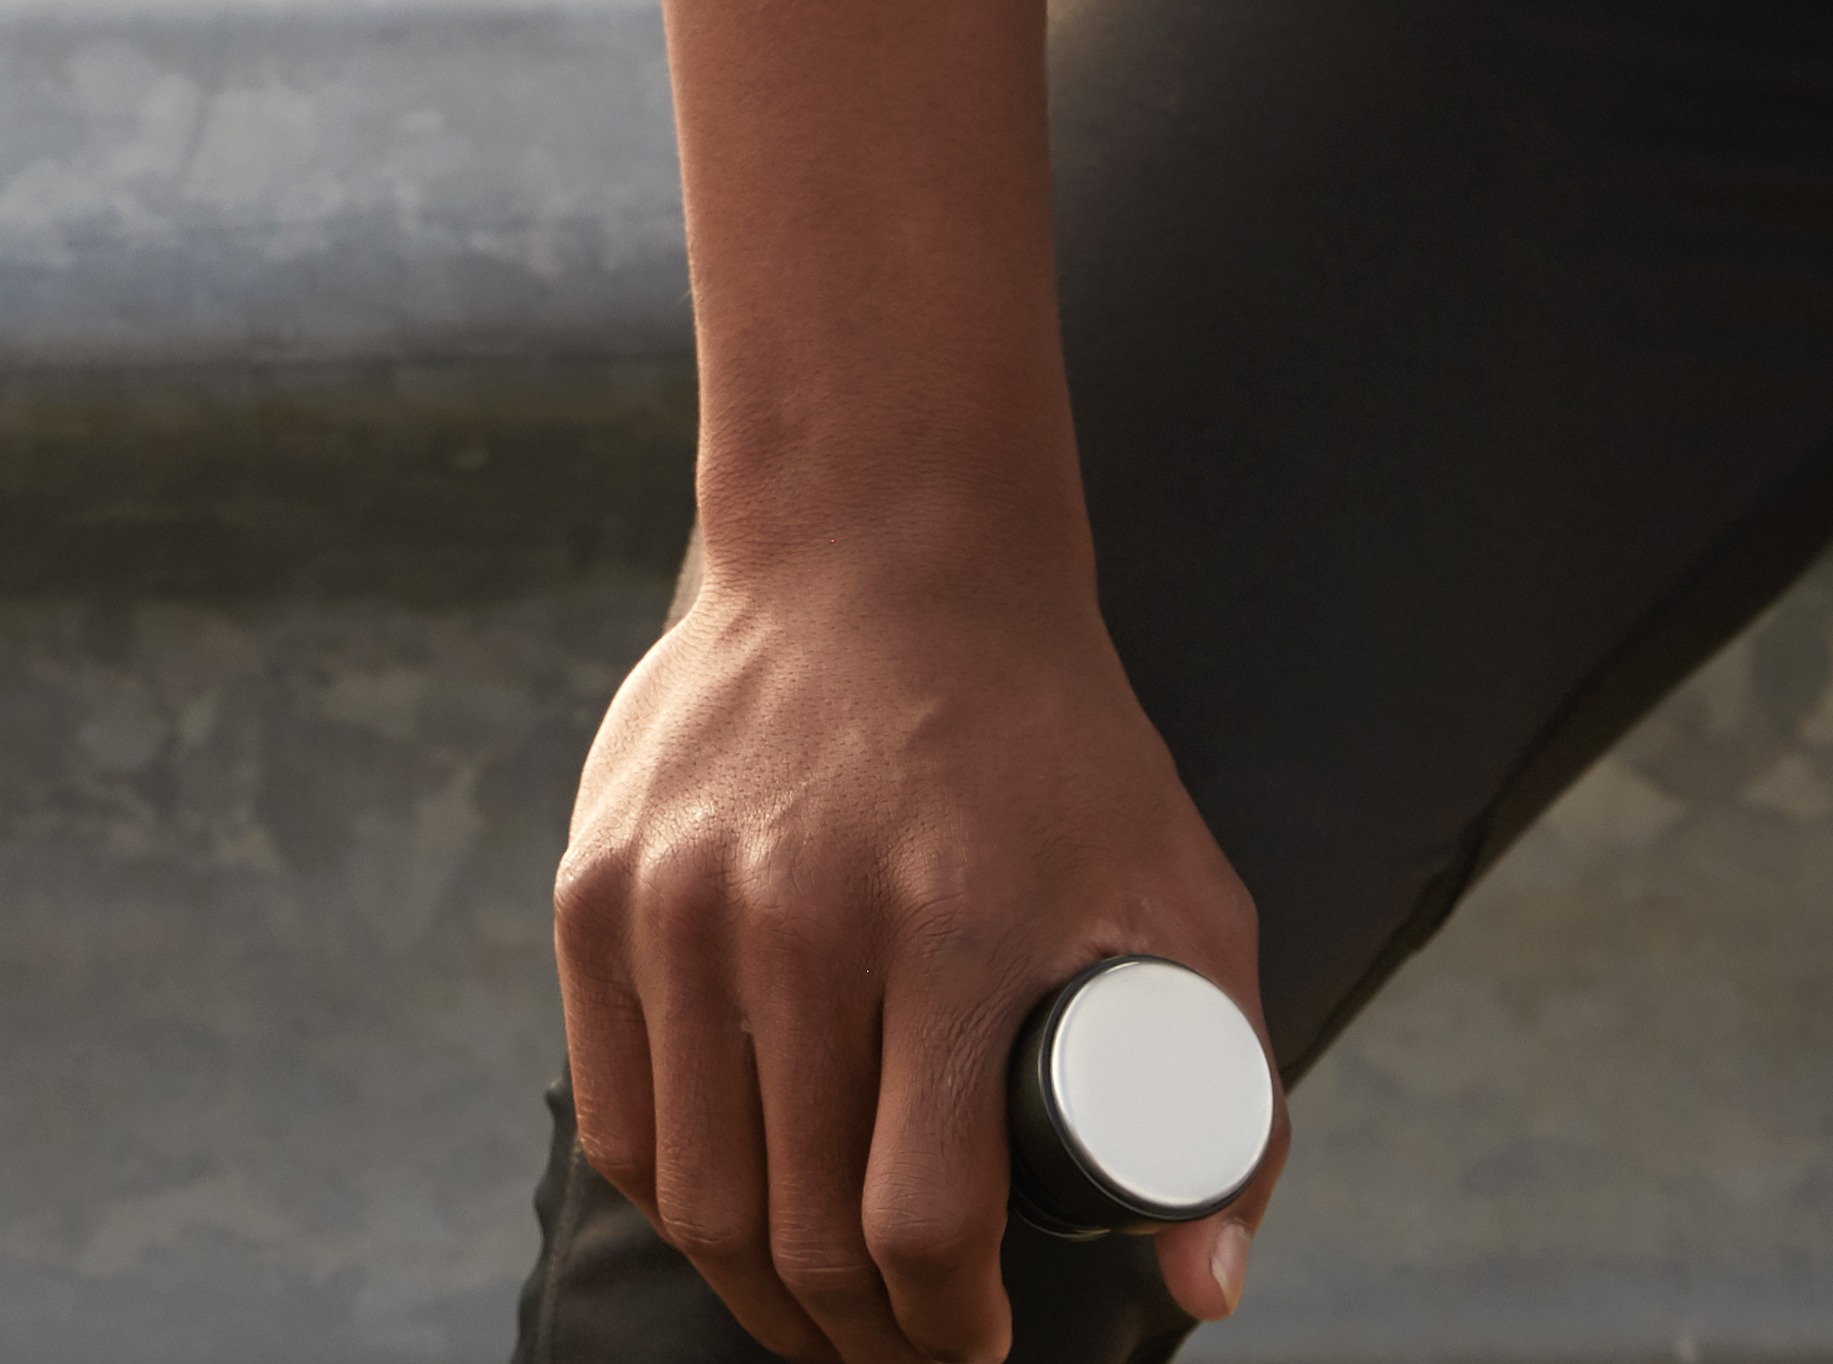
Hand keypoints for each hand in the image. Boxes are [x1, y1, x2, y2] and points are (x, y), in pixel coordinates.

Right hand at [554, 533, 1281, 1356]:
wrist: (883, 548)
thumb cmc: (1055, 745)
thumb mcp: (1183, 895)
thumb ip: (1234, 1095)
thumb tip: (1202, 1291)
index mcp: (953, 929)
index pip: (920, 1222)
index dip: (951, 1329)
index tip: (983, 1344)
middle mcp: (799, 918)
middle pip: (797, 1231)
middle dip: (860, 1338)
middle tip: (906, 1348)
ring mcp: (680, 902)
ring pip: (697, 1197)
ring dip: (760, 1296)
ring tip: (823, 1315)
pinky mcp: (597, 888)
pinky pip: (618, 1116)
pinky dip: (676, 1204)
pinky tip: (734, 1226)